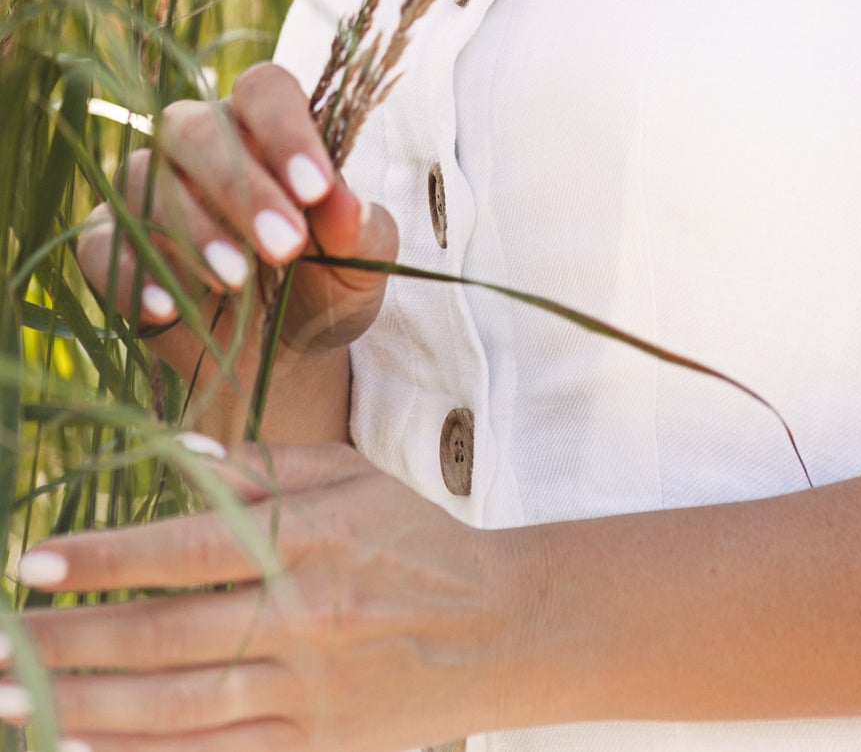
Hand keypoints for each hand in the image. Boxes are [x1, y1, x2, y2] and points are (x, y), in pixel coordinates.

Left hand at [5, 444, 521, 750]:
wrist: (496, 631)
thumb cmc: (407, 538)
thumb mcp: (345, 476)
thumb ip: (258, 466)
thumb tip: (167, 453)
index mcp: (310, 538)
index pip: (188, 548)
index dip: (104, 557)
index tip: (30, 561)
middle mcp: (304, 619)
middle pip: (163, 637)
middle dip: (66, 640)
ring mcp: (304, 696)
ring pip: (171, 711)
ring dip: (78, 705)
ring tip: (7, 695)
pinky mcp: (308, 751)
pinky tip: (72, 746)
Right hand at [75, 63, 396, 390]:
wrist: (284, 357)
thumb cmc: (327, 283)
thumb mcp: (361, 261)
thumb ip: (359, 228)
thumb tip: (346, 204)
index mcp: (264, 124)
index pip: (264, 89)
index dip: (287, 130)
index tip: (316, 189)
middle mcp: (197, 142)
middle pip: (195, 127)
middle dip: (239, 186)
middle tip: (285, 246)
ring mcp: (146, 190)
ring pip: (144, 179)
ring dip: (192, 230)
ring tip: (236, 281)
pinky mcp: (109, 245)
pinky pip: (100, 244)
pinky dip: (130, 275)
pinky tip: (168, 309)